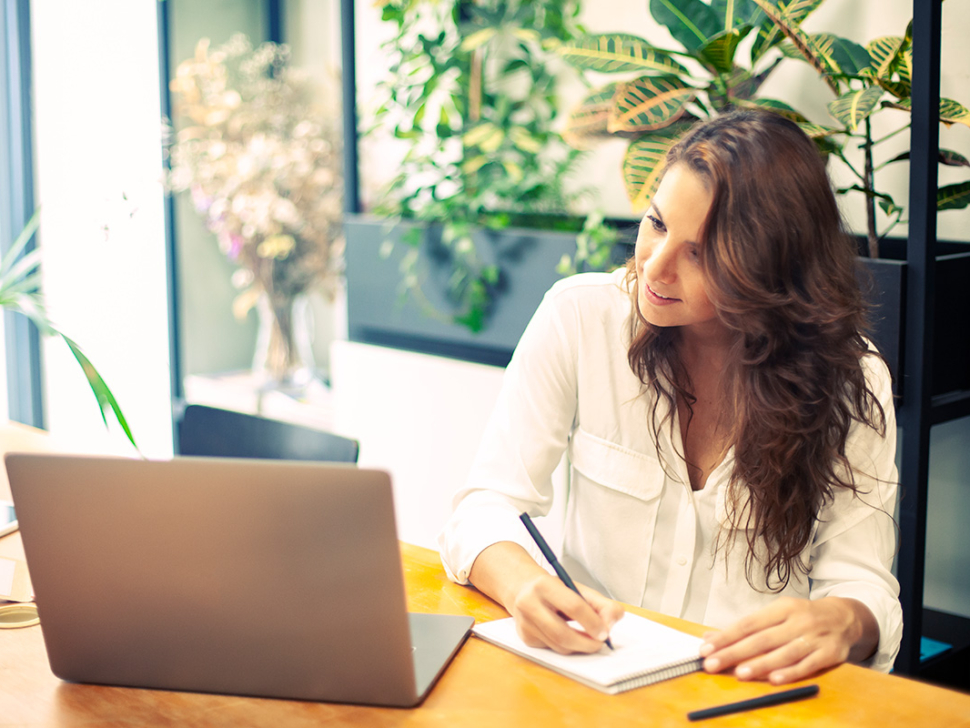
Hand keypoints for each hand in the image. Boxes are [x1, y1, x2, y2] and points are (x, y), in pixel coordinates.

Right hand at [508, 573, 624, 654]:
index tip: (605, 631)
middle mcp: (529, 603)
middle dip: (587, 643)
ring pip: (558, 646)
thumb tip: (612, 623)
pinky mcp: (525, 637)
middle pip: (563, 634)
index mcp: (544, 585)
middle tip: (600, 643)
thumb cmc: (554, 589)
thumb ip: (601, 604)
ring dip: (579, 647)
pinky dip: (567, 646)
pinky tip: (570, 636)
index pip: (573, 607)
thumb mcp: (577, 588)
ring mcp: (525, 623)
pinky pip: (552, 649)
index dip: (592, 622)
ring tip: (589, 639)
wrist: (523, 588)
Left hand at [699, 597, 877, 684]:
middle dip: (735, 652)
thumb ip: (747, 628)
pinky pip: (807, 665)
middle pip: (762, 639)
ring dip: (760, 664)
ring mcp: (815, 638)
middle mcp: (798, 621)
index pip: (749, 623)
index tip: (706, 648)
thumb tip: (710, 636)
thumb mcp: (777, 614)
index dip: (726, 636)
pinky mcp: (830, 654)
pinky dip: (790, 673)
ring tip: (739, 673)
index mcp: (782, 608)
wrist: (845, 618)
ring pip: (784, 653)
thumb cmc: (802, 617)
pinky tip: (773, 680)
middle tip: (713, 663)